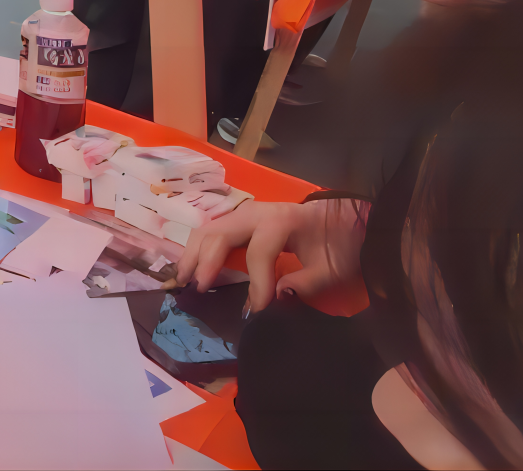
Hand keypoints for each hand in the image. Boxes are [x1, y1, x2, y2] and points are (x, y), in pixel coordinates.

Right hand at [175, 198, 364, 313]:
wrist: (338, 220)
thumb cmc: (335, 243)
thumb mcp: (331, 267)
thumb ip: (306, 283)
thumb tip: (276, 298)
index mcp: (281, 220)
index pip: (259, 252)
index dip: (256, 282)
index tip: (258, 310)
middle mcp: (255, 212)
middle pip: (220, 233)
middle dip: (206, 262)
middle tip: (198, 289)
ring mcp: (243, 214)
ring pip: (207, 229)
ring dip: (192, 254)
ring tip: (183, 280)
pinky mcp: (237, 221)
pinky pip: (209, 231)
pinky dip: (196, 249)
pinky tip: (190, 268)